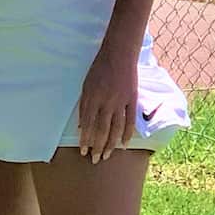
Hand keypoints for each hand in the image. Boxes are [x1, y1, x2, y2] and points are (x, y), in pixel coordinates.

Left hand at [77, 39, 137, 163]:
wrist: (119, 54)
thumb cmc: (99, 69)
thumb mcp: (86, 86)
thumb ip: (84, 106)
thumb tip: (83, 126)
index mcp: (92, 98)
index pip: (88, 124)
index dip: (86, 140)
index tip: (83, 151)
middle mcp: (106, 102)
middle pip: (102, 130)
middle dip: (98, 147)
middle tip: (95, 160)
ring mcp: (121, 102)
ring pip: (116, 128)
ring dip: (111, 144)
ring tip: (107, 156)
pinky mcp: (132, 100)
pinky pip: (130, 120)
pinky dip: (127, 133)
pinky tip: (124, 144)